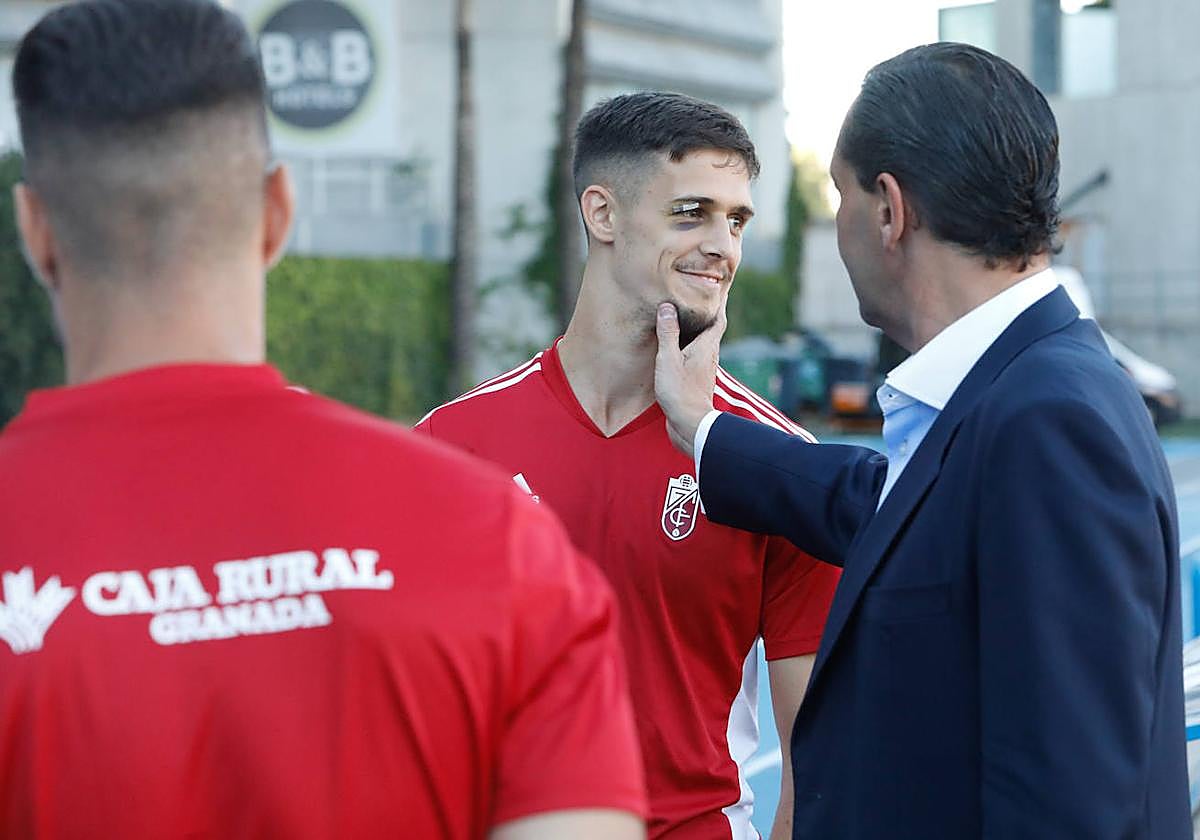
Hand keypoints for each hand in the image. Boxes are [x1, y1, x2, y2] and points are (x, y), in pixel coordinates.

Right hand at [654, 302, 724, 455]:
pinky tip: (675, 348)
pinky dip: (687, 346)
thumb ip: (668, 333)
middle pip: (712, 329)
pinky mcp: (695, 381)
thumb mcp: (668, 359)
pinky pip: (693, 356)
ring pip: (703, 343)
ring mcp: (703, 369)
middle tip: (698, 297)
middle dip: (707, 313)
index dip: (719, 302)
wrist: (690, 426)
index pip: (718, 318)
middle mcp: (709, 356)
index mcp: (706, 347)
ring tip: (684, 318)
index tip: (719, 287)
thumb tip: (667, 307)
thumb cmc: (681, 393)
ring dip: (696, 330)